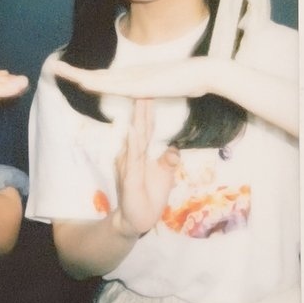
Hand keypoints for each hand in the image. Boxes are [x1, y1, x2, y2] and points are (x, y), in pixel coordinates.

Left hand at [53, 56, 210, 100]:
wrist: (204, 74)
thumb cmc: (191, 81)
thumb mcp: (169, 87)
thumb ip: (161, 88)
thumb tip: (158, 91)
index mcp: (135, 78)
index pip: (105, 79)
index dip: (88, 77)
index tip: (72, 75)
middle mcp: (131, 76)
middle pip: (97, 75)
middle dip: (75, 72)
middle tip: (54, 66)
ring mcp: (134, 79)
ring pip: (100, 78)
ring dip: (79, 74)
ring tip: (59, 69)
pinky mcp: (140, 85)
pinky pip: (114, 86)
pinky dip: (97, 83)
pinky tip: (84, 83)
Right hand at [112, 99, 179, 237]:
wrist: (135, 220)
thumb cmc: (148, 196)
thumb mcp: (164, 177)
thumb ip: (168, 161)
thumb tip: (174, 148)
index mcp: (141, 152)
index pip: (146, 127)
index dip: (150, 109)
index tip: (153, 88)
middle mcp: (132, 154)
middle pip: (140, 126)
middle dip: (143, 106)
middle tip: (145, 82)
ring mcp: (129, 164)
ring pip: (135, 138)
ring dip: (137, 118)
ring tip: (139, 98)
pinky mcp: (129, 177)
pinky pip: (132, 158)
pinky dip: (133, 143)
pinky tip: (134, 129)